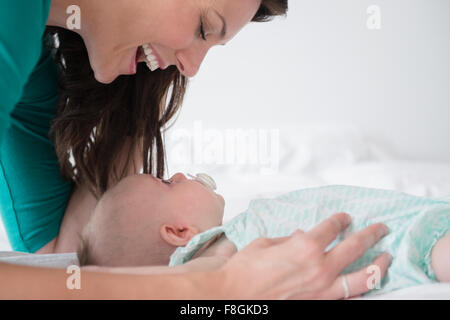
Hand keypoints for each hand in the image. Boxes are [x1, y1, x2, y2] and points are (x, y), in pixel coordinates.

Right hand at [218, 213, 391, 298]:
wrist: (231, 297)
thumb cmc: (243, 271)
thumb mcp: (264, 244)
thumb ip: (289, 239)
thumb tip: (302, 236)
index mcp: (304, 246)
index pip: (331, 228)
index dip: (340, 220)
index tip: (345, 217)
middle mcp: (319, 267)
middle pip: (355, 246)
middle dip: (370, 234)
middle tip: (380, 228)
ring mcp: (322, 289)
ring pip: (362, 277)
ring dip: (379, 265)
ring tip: (387, 258)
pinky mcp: (319, 304)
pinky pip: (348, 297)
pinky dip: (361, 289)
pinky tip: (367, 284)